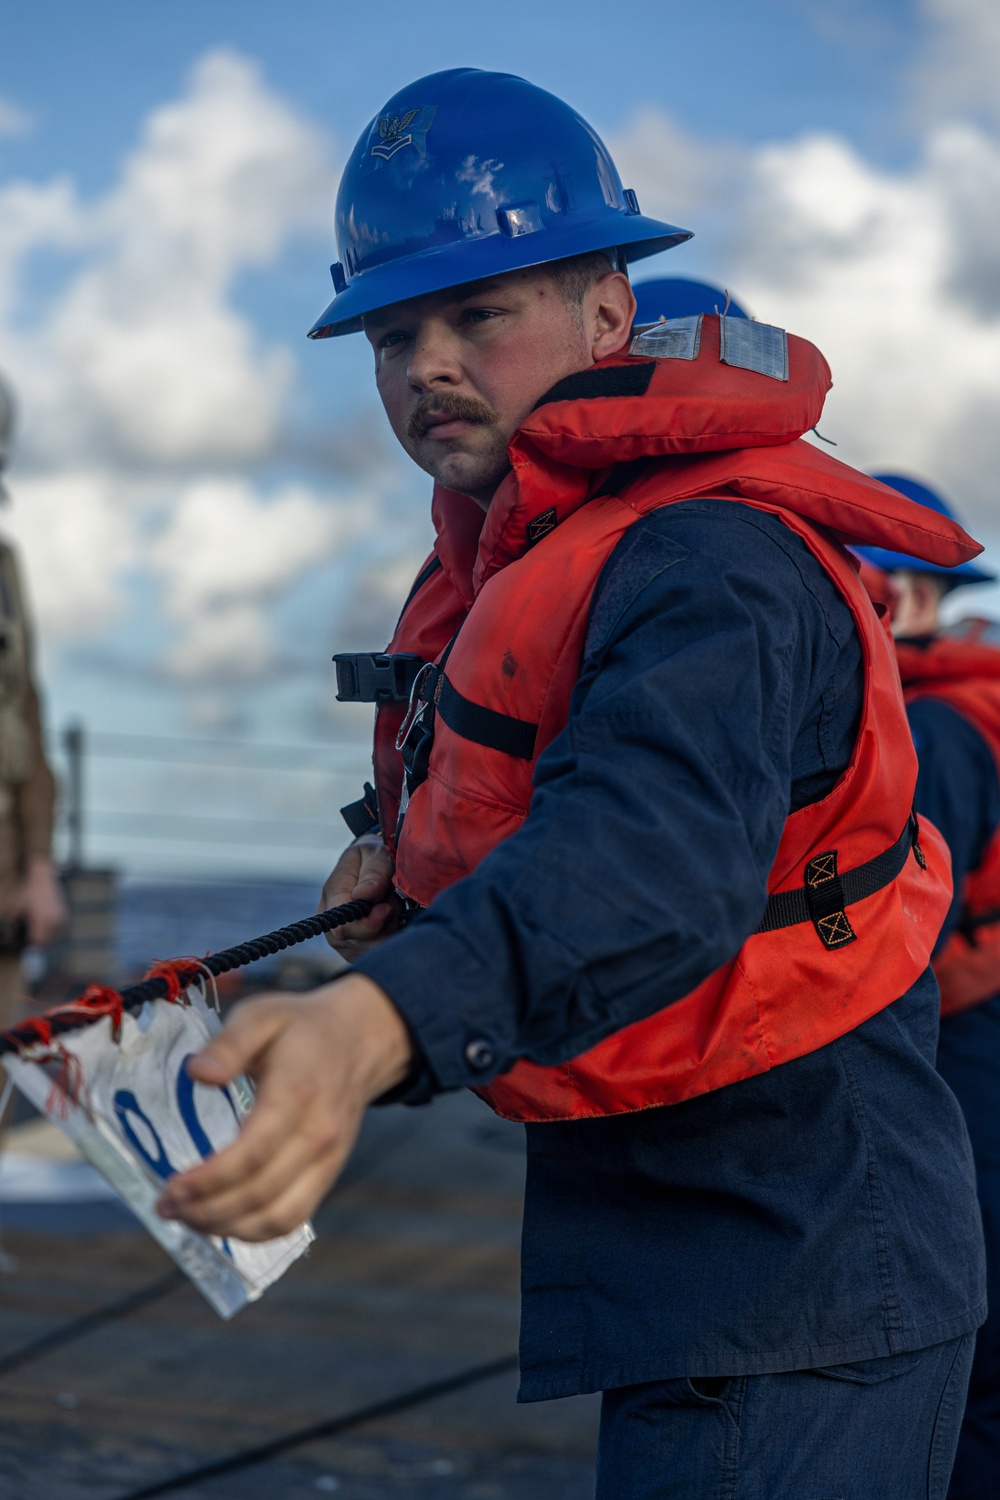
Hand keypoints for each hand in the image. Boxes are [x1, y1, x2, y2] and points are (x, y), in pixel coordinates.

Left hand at [19, 856, 65, 946]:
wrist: (42, 878)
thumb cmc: (28, 891)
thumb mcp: (16, 906)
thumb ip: (14, 922)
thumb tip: (11, 935)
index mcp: (41, 919)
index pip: (38, 941)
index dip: (31, 944)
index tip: (26, 943)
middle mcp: (53, 920)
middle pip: (47, 941)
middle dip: (39, 942)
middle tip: (31, 939)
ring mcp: (60, 917)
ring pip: (54, 936)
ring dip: (47, 937)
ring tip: (38, 932)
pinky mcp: (64, 913)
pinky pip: (58, 929)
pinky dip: (52, 930)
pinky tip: (45, 925)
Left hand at [155, 974, 411, 1240]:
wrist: (358, 1039)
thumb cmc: (302, 1027)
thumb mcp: (262, 1015)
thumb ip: (229, 1043)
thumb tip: (198, 1074)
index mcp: (299, 1093)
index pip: (253, 1153)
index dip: (209, 1180)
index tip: (171, 1188)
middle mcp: (318, 1133)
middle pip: (260, 1193)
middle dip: (207, 1209)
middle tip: (166, 1206)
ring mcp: (328, 1159)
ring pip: (278, 1216)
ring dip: (227, 1227)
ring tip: (188, 1218)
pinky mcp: (329, 1173)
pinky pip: (294, 1217)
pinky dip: (255, 1231)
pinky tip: (223, 1222)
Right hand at [321, 836, 402, 960]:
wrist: (373, 865)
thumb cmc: (373, 856)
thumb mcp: (375, 853)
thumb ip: (373, 873)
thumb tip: (364, 895)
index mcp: (331, 898)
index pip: (344, 928)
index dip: (370, 923)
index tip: (388, 906)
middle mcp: (332, 925)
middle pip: (362, 943)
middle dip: (386, 924)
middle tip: (392, 900)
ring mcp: (345, 941)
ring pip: (374, 950)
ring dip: (391, 929)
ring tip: (391, 906)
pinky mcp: (359, 951)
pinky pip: (380, 953)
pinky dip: (392, 937)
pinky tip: (391, 919)